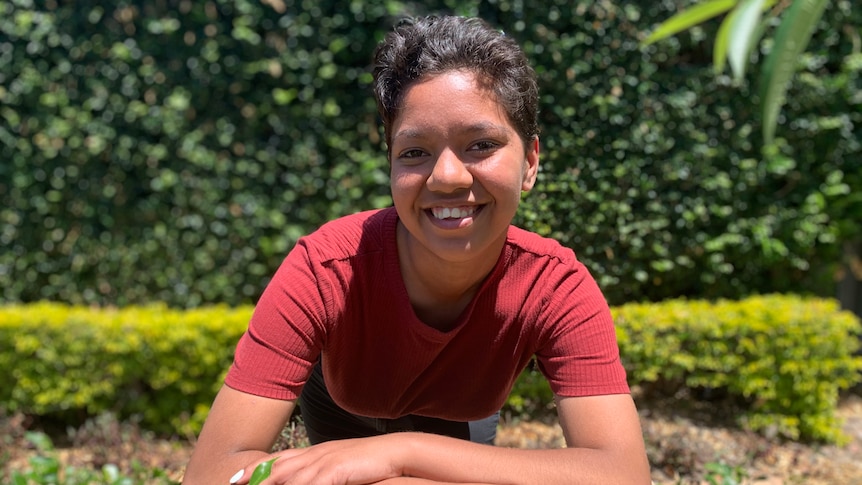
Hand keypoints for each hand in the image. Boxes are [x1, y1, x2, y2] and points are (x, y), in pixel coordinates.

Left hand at [231, 434, 404, 484]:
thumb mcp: (341, 468)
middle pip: (276, 467)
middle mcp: (315, 454)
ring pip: (287, 478)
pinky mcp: (333, 470)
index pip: (279, 459)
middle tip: (232, 484)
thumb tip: (314, 480)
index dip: (256, 468)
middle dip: (253, 477)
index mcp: (316, 452)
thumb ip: (324, 475)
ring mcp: (323, 460)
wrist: (395, 453)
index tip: (236, 478)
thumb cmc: (371, 464)